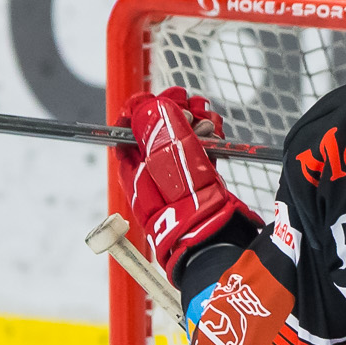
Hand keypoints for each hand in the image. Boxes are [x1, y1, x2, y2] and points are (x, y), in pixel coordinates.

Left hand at [119, 87, 257, 272]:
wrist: (216, 247)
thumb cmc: (188, 212)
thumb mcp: (172, 165)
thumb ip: (164, 132)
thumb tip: (157, 106)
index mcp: (134, 173)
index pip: (127, 132)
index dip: (143, 111)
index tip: (163, 98)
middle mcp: (152, 176)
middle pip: (157, 133)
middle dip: (175, 115)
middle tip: (192, 106)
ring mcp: (177, 182)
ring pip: (180, 142)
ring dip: (195, 125)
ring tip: (210, 120)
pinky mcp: (201, 187)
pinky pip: (199, 155)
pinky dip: (208, 141)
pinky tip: (218, 132)